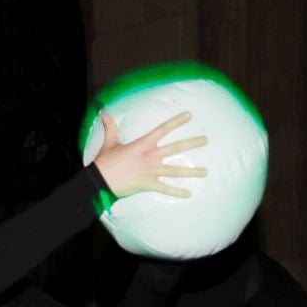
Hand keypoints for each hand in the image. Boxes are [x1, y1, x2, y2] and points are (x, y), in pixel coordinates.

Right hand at [91, 110, 208, 198]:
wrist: (100, 180)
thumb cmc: (105, 161)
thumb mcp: (109, 142)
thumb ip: (110, 126)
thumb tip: (104, 112)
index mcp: (143, 143)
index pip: (163, 129)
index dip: (177, 121)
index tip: (189, 115)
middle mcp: (151, 156)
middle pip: (176, 147)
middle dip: (193, 143)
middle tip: (206, 140)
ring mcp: (151, 170)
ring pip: (176, 170)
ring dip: (192, 171)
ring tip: (205, 171)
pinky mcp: (148, 184)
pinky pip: (166, 189)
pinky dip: (177, 192)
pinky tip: (189, 194)